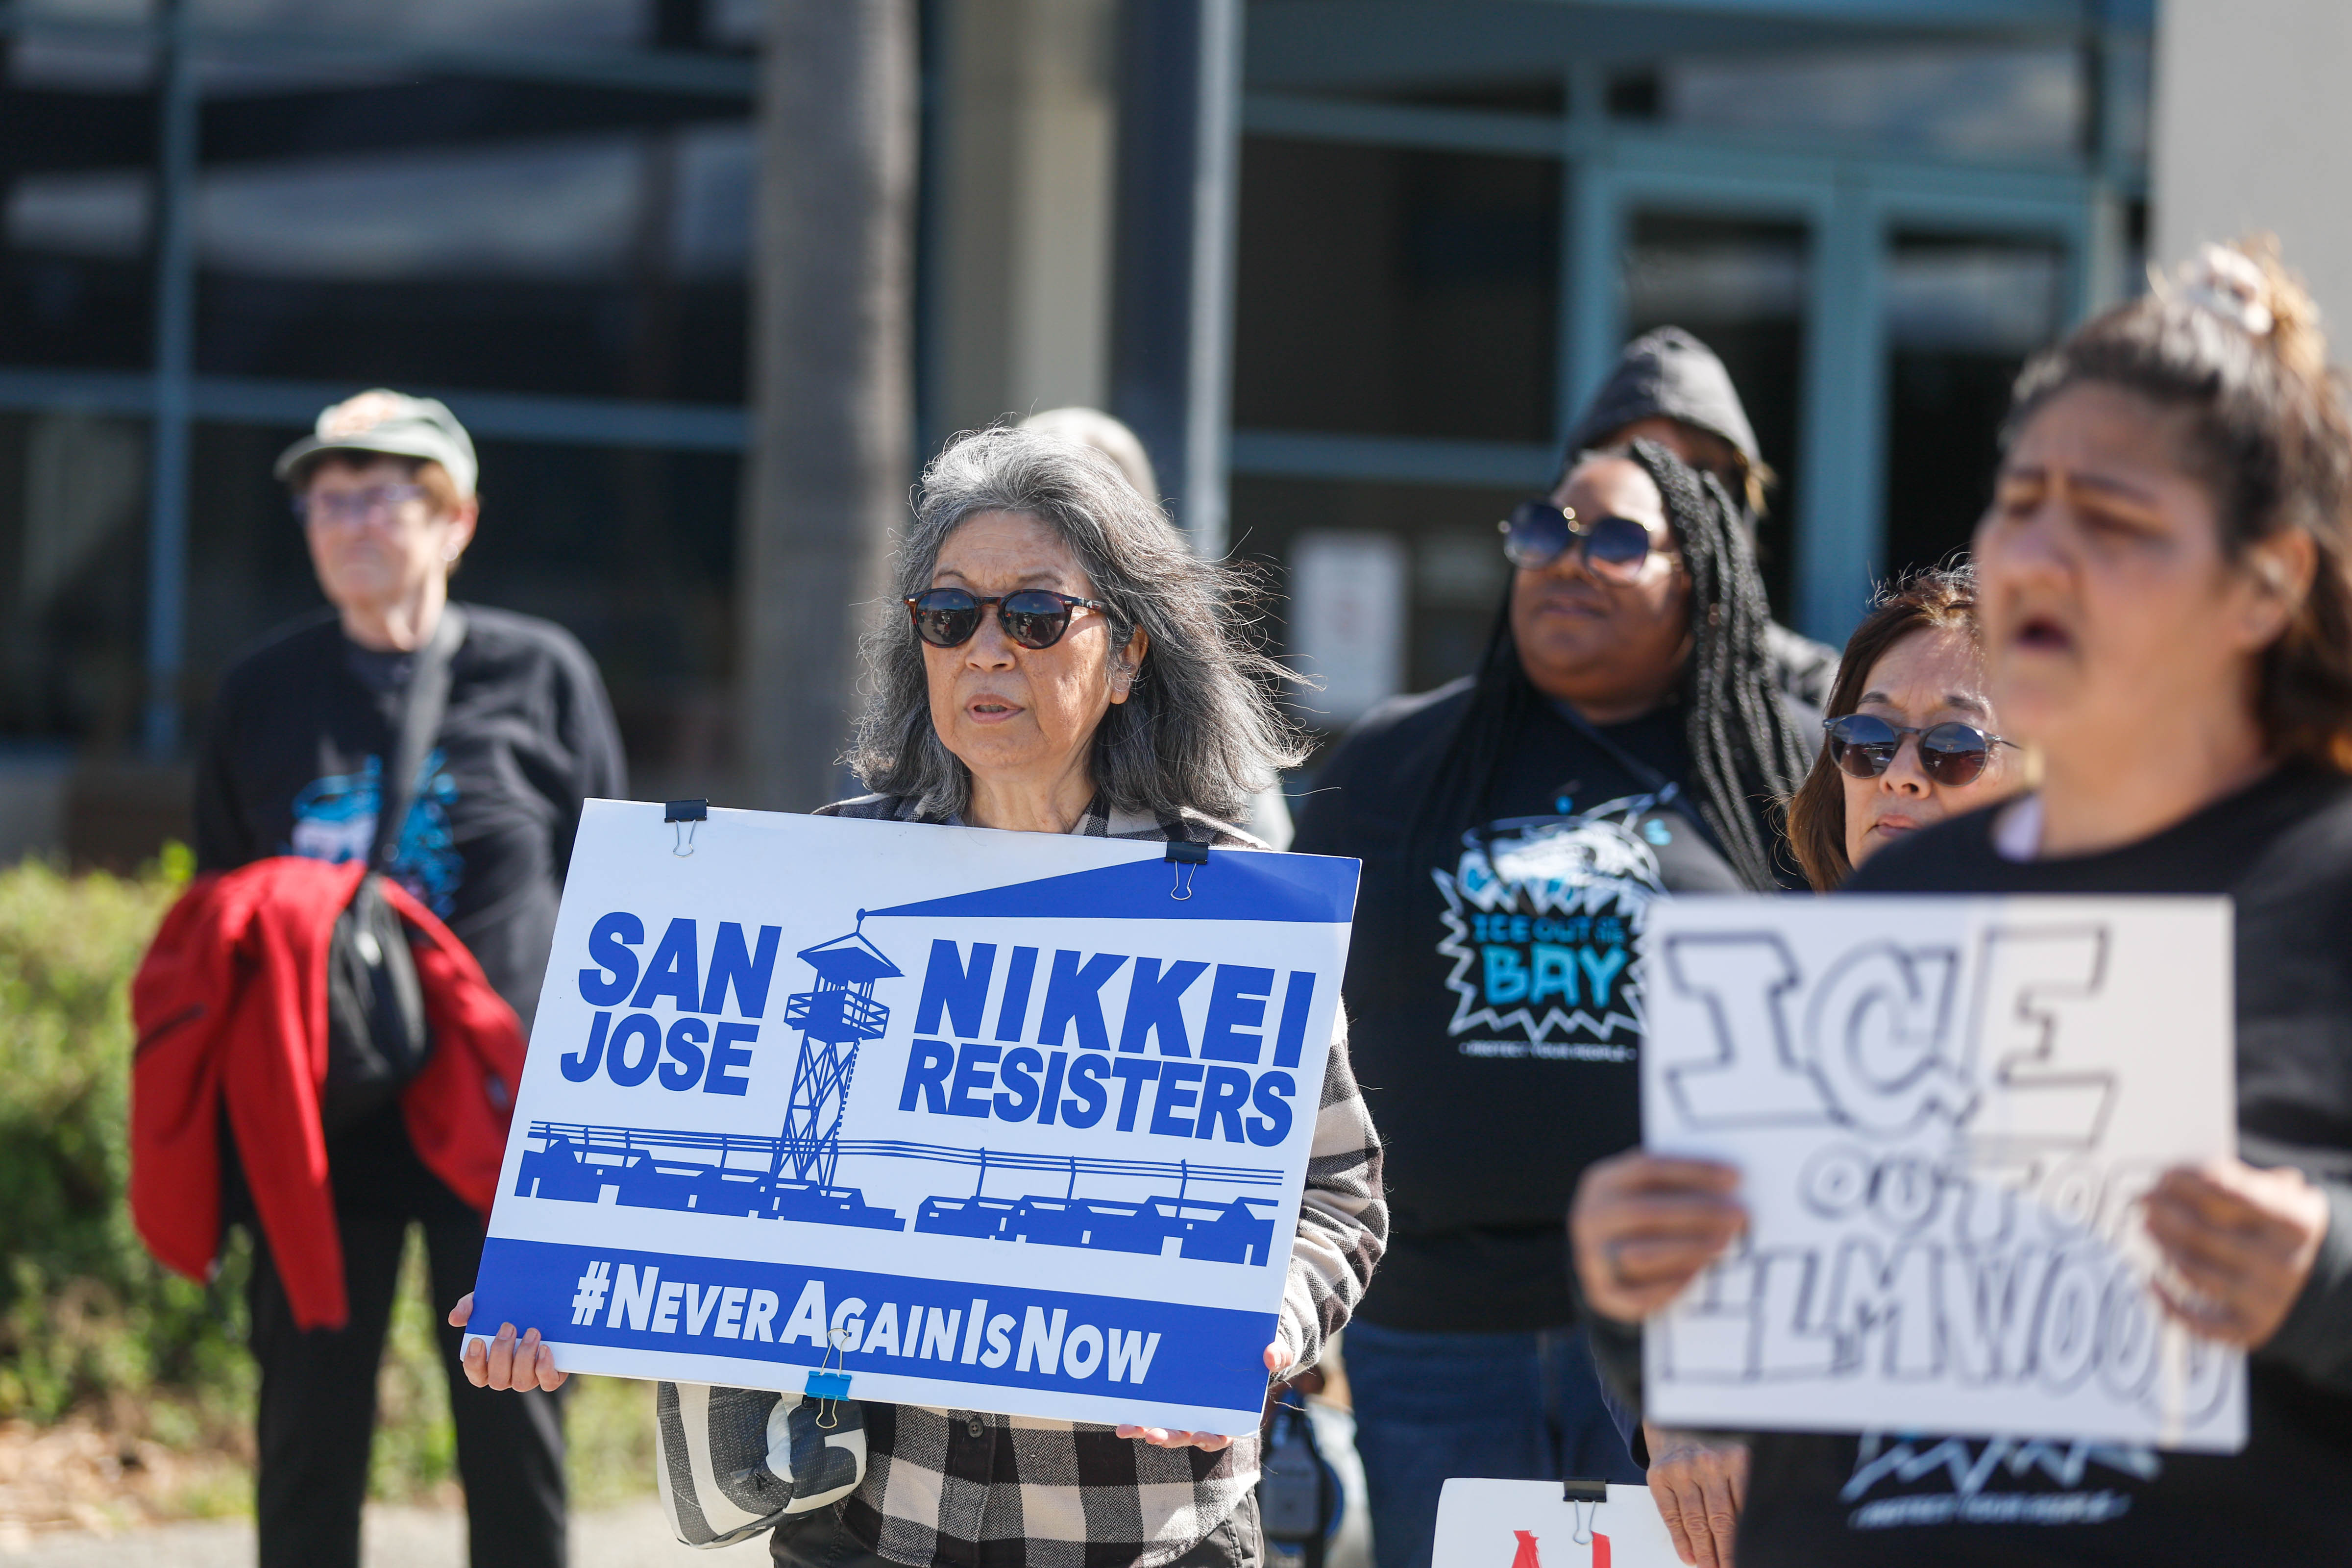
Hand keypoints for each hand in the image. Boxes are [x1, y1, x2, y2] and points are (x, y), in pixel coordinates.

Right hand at [447, 1291, 568, 1391]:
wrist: (548, 1305)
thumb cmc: (512, 1309)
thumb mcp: (488, 1302)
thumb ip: (468, 1307)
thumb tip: (454, 1319)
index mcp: (489, 1364)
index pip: (476, 1375)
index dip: (474, 1363)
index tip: (477, 1340)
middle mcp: (508, 1375)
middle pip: (498, 1380)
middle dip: (501, 1354)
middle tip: (509, 1327)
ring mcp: (530, 1377)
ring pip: (521, 1383)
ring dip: (524, 1357)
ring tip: (532, 1332)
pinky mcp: (551, 1375)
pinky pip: (548, 1383)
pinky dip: (544, 1368)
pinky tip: (545, 1349)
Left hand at [1117, 1341, 1292, 1449]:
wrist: (1246, 1342)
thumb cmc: (1261, 1351)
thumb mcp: (1276, 1351)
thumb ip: (1278, 1354)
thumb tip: (1271, 1354)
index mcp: (1232, 1415)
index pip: (1220, 1434)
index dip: (1209, 1438)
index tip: (1200, 1436)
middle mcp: (1204, 1417)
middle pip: (1186, 1434)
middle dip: (1169, 1437)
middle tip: (1154, 1435)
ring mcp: (1184, 1409)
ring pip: (1164, 1425)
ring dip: (1145, 1429)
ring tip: (1128, 1428)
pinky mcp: (1168, 1396)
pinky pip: (1150, 1407)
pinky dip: (1135, 1410)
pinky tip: (1119, 1410)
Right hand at [1572, 1151, 1746, 1321]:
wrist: (1599, 1257)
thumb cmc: (1637, 1218)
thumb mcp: (1644, 1190)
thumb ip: (1676, 1187)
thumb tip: (1729, 1190)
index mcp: (1603, 1182)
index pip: (1648, 1168)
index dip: (1694, 1171)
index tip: (1735, 1177)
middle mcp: (1591, 1217)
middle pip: (1645, 1212)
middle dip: (1697, 1213)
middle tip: (1738, 1216)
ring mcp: (1592, 1257)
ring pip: (1639, 1256)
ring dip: (1687, 1249)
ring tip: (1723, 1244)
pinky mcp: (1601, 1293)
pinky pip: (1637, 1296)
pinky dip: (1669, 1286)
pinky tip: (1697, 1273)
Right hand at [1645, 1424, 1746, 1567]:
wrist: (1676, 1423)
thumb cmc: (1712, 1447)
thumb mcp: (1736, 1460)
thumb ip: (1743, 1491)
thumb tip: (1748, 1534)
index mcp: (1735, 1459)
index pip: (1742, 1511)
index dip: (1744, 1541)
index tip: (1746, 1559)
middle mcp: (1708, 1463)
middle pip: (1720, 1521)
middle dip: (1725, 1553)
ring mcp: (1681, 1470)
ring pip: (1695, 1522)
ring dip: (1703, 1552)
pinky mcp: (1659, 1476)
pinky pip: (1671, 1516)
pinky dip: (1680, 1540)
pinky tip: (1689, 1556)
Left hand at [2143, 1159, 2328, 1347]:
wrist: (2329, 1287)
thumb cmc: (2289, 1233)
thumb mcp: (2289, 1200)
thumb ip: (2249, 1181)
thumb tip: (2186, 1174)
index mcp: (2290, 1222)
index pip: (2226, 1193)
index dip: (2187, 1181)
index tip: (2164, 1175)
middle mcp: (2278, 1263)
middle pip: (2201, 1233)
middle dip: (2164, 1211)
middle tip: (2142, 1198)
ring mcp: (2262, 1300)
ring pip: (2194, 1271)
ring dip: (2163, 1246)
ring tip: (2145, 1226)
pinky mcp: (2249, 1330)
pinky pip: (2199, 1321)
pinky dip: (2169, 1303)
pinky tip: (2150, 1278)